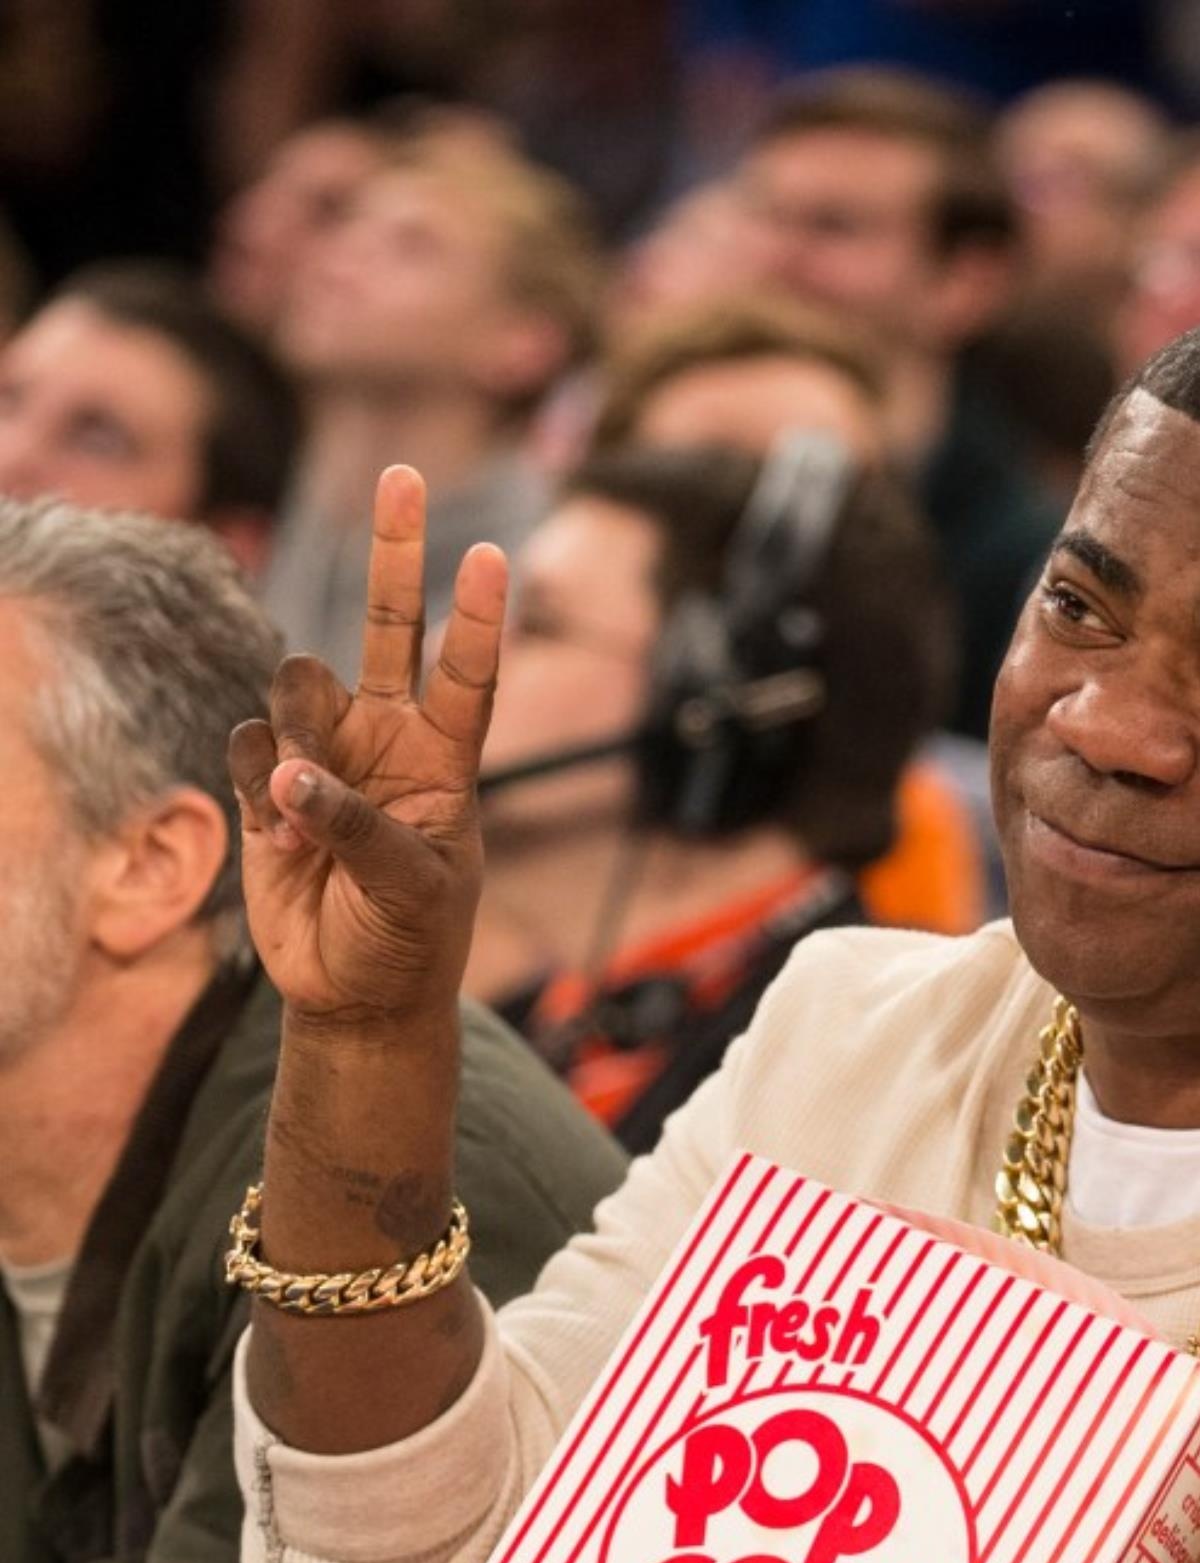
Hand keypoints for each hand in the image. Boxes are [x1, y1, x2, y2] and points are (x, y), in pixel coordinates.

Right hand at [231, 464, 504, 1028]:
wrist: (355, 994)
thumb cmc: (409, 942)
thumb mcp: (412, 893)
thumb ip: (361, 829)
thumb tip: (299, 778)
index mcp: (445, 762)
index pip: (466, 675)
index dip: (476, 617)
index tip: (488, 552)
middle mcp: (387, 741)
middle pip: (388, 626)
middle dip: (394, 553)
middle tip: (402, 473)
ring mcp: (327, 757)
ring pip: (298, 686)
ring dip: (299, 734)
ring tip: (308, 809)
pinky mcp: (272, 786)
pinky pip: (253, 746)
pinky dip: (264, 782)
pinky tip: (283, 831)